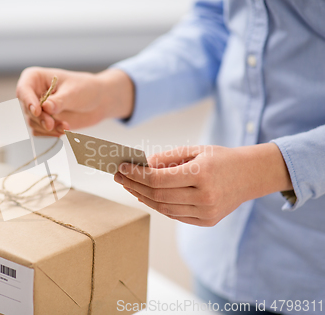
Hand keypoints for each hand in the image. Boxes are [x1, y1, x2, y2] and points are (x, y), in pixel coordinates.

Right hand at [16, 67, 133, 135]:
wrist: (98, 101)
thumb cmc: (86, 89)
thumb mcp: (74, 93)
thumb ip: (59, 101)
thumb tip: (45, 107)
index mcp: (35, 78)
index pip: (23, 90)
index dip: (27, 101)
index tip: (37, 111)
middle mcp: (32, 93)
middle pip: (27, 110)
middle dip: (41, 119)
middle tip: (52, 125)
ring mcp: (37, 109)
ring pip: (33, 123)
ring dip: (48, 128)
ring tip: (66, 127)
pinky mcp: (43, 122)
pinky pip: (39, 132)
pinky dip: (50, 134)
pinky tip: (63, 130)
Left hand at [114, 143, 292, 225]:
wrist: (252, 175)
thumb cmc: (221, 159)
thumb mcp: (194, 150)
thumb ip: (166, 158)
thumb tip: (141, 166)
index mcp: (201, 174)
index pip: (157, 179)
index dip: (135, 175)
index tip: (121, 167)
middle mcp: (204, 196)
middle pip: (157, 195)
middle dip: (134, 186)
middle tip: (119, 176)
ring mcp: (206, 212)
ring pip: (164, 208)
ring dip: (142, 197)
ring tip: (129, 186)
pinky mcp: (207, 221)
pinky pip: (175, 215)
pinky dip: (158, 206)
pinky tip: (146, 196)